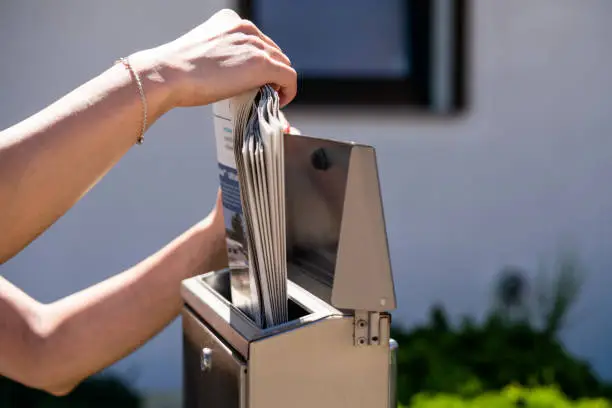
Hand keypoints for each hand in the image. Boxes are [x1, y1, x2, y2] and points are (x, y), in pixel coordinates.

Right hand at [140, 9, 296, 108]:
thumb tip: (233, 75)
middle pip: (273, 53)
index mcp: (230, 21)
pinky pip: (289, 78)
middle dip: (271, 73)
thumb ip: (223, 56)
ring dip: (279, 82)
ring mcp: (255, 45)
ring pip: (282, 65)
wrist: (169, 74)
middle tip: (264, 92)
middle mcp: (246, 28)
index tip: (256, 80)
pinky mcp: (262, 64)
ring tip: (269, 99)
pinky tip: (280, 101)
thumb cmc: (178, 71)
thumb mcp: (204, 53)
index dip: (261, 64)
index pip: (258, 42)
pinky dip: (289, 91)